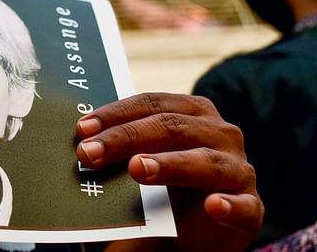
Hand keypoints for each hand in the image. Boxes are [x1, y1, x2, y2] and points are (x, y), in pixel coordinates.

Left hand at [76, 93, 262, 251]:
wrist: (202, 226)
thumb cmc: (169, 182)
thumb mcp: (146, 156)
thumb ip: (122, 145)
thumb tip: (79, 141)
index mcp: (194, 112)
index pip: (152, 104)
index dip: (116, 114)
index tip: (82, 129)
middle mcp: (221, 133)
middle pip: (171, 128)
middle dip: (126, 138)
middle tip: (89, 153)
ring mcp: (239, 169)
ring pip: (205, 162)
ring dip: (169, 165)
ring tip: (137, 168)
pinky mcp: (251, 207)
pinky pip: (241, 205)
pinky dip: (228, 205)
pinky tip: (213, 206)